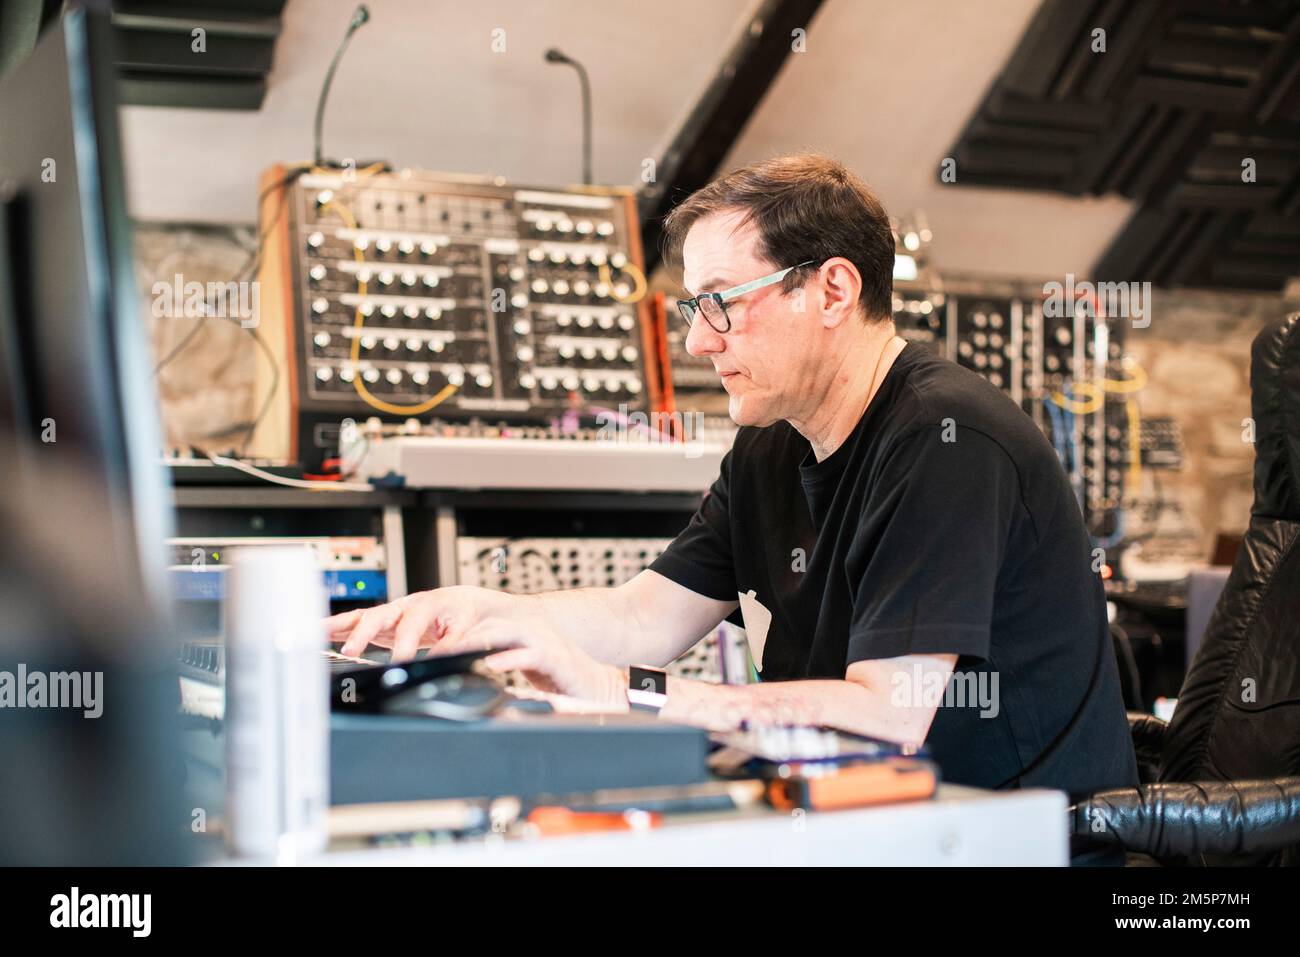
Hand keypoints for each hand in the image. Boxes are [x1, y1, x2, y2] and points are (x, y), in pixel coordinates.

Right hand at [326, 586, 514, 660]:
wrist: (463, 601)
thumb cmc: (463, 611)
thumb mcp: (465, 628)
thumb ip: (450, 646)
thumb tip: (438, 662)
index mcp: (427, 604)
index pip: (411, 626)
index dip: (403, 645)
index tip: (398, 662)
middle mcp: (405, 605)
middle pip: (379, 615)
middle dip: (363, 632)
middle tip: (350, 650)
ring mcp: (391, 612)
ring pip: (362, 616)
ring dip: (339, 625)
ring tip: (315, 633)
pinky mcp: (384, 622)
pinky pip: (358, 623)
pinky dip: (339, 628)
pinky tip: (321, 634)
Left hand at [438, 618, 626, 707]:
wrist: (603, 690)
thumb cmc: (567, 681)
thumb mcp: (529, 671)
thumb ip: (506, 664)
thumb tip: (474, 672)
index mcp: (526, 635)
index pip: (488, 626)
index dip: (462, 634)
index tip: (438, 647)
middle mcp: (536, 634)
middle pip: (494, 624)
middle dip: (465, 635)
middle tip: (438, 649)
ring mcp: (548, 644)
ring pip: (509, 632)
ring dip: (482, 641)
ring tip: (457, 651)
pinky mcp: (560, 660)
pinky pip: (531, 654)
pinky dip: (510, 658)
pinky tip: (491, 664)